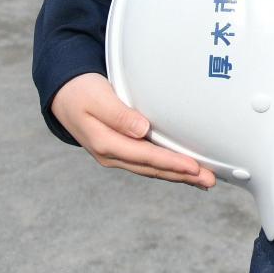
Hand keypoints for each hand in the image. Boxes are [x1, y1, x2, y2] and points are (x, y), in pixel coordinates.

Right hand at [50, 73, 215, 187]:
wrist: (63, 96)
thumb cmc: (81, 92)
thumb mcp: (97, 98)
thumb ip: (118, 115)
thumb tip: (141, 130)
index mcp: (106, 144)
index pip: (146, 156)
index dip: (171, 162)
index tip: (194, 167)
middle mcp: (113, 155)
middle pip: (153, 168)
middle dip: (182, 175)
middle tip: (210, 181)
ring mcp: (118, 155)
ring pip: (153, 169)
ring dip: (178, 175)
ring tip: (204, 180)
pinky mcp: (123, 150)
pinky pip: (149, 163)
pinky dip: (168, 168)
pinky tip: (183, 171)